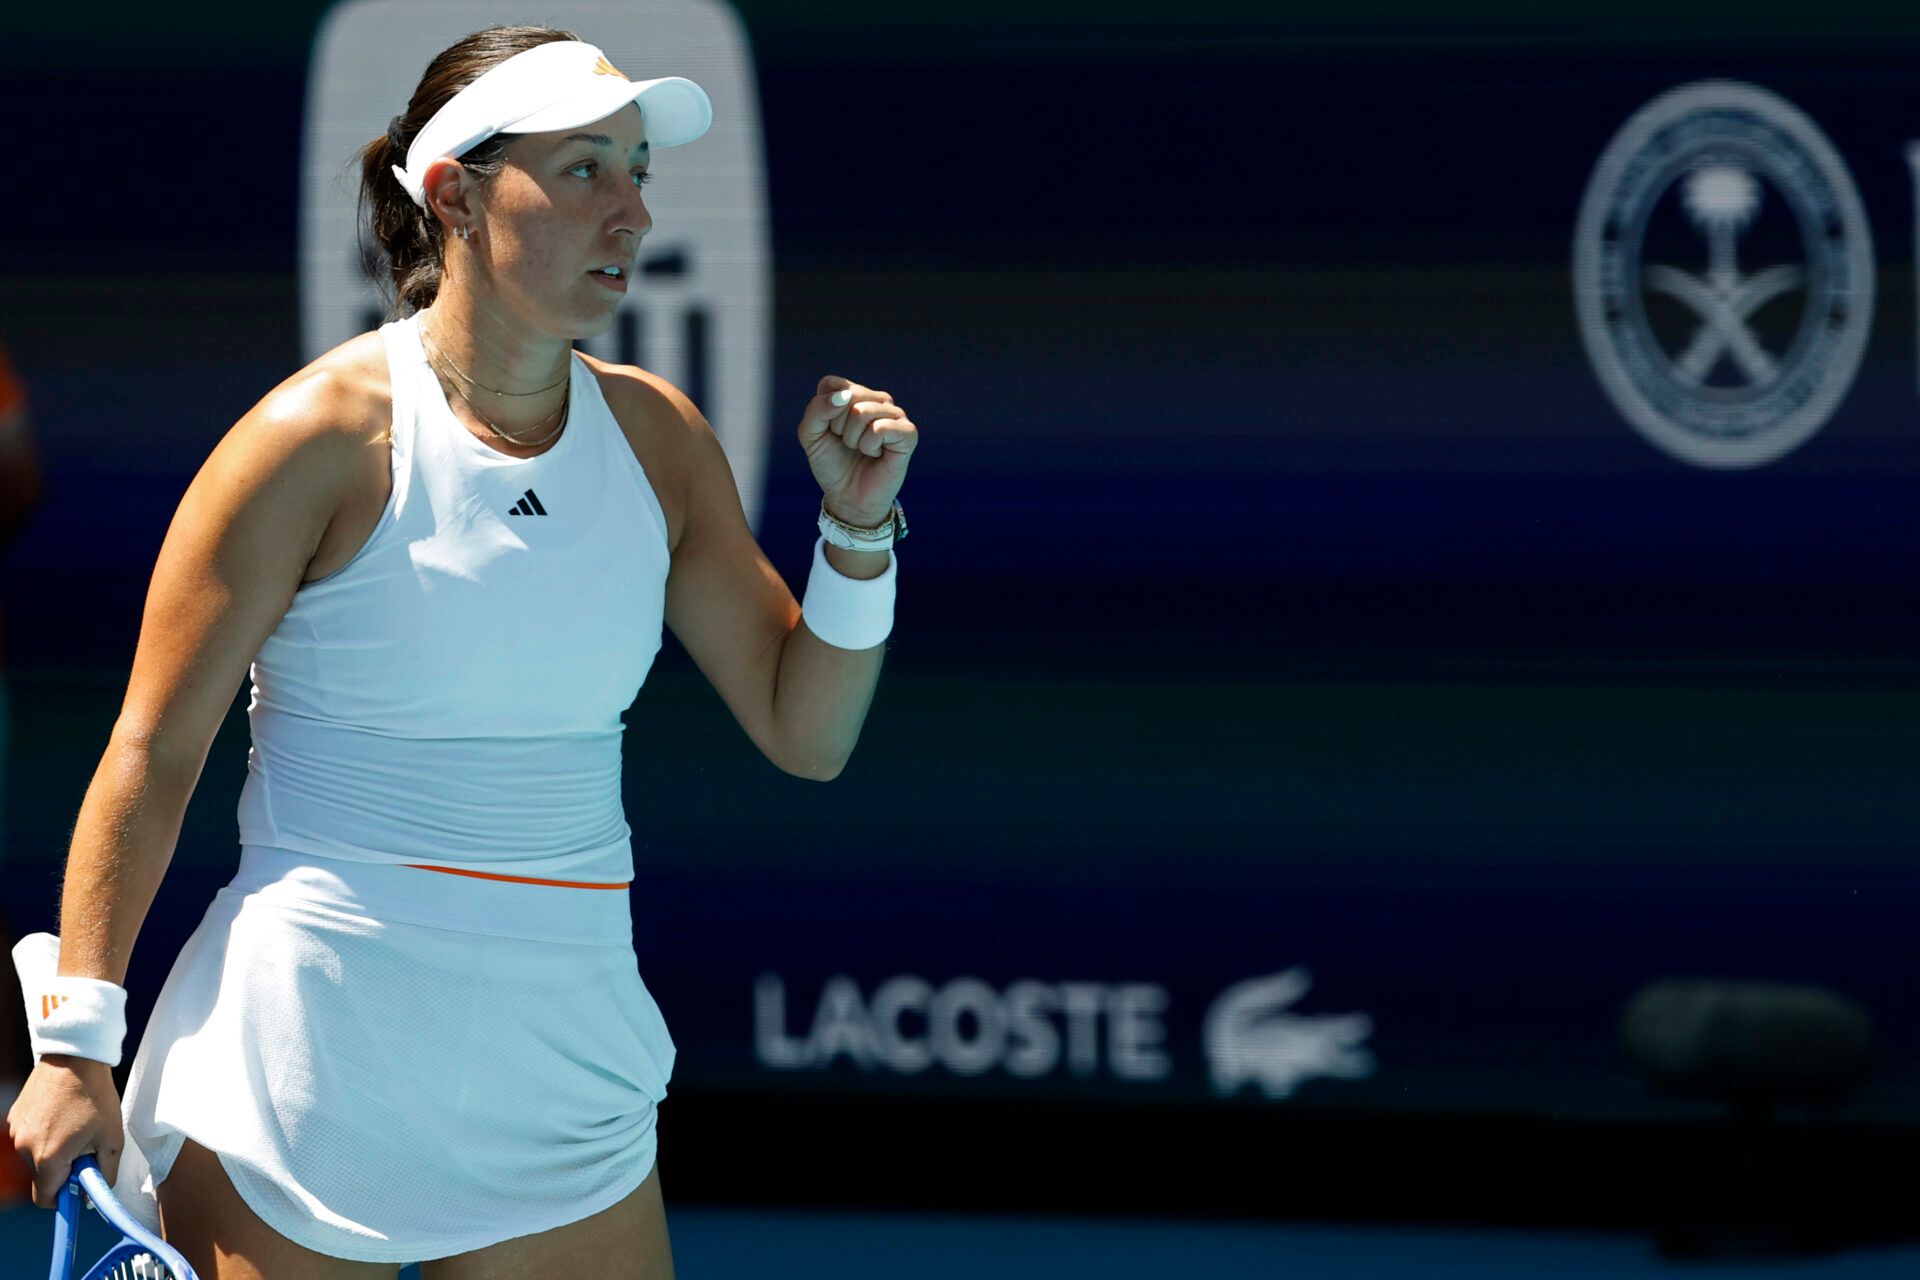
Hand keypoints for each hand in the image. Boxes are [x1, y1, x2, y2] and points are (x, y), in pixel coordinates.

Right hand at [6, 1055, 123, 1207]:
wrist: (75, 1058)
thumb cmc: (96, 1097)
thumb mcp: (112, 1138)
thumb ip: (104, 1174)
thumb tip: (93, 1196)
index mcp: (49, 1158)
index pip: (45, 1198)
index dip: (62, 1199)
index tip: (77, 1189)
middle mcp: (25, 1148)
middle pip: (42, 1176)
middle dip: (63, 1169)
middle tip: (85, 1147)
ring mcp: (16, 1132)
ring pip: (35, 1156)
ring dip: (53, 1150)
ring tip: (74, 1125)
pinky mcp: (14, 1118)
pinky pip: (29, 1137)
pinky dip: (44, 1134)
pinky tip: (62, 1114)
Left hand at [796, 376, 918, 526]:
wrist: (849, 498)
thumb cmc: (832, 465)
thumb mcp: (810, 435)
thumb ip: (817, 410)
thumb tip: (845, 396)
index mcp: (854, 394)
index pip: (832, 384)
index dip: (824, 411)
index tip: (831, 431)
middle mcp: (876, 399)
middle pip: (848, 395)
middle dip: (839, 427)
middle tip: (847, 444)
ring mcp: (894, 414)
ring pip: (862, 412)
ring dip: (853, 439)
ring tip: (861, 450)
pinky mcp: (908, 432)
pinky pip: (879, 428)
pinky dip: (869, 446)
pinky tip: (876, 454)